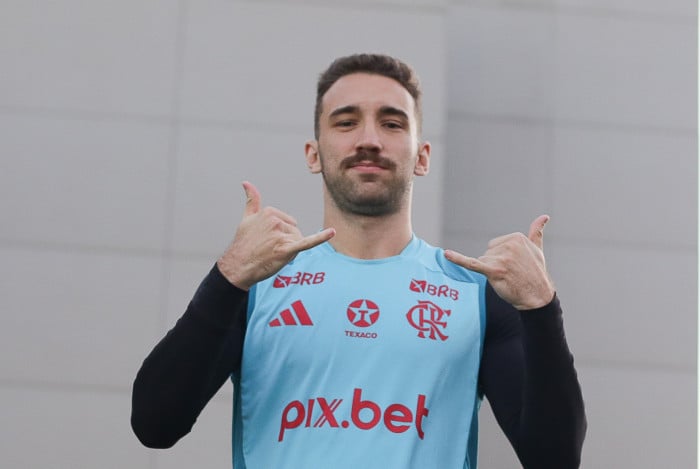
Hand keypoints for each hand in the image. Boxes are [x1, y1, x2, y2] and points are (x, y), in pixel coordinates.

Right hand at [217, 181, 334, 289]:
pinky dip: (320, 238)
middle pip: (295, 232)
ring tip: (271, 255)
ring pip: (297, 241)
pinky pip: (307, 242)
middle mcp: (276, 221)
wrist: (237, 267)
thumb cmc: (243, 244)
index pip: (289, 222)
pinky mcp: (286, 249)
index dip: (280, 235)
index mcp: (270, 212)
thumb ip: (252, 201)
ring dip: (289, 250)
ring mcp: (281, 235)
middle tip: (268, 250)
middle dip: (286, 242)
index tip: (266, 241)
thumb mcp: (247, 219)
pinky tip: (332, 232)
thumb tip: (246, 183)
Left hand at [444, 215, 554, 309]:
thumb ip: (536, 232)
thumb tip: (544, 216)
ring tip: (507, 278)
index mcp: (516, 237)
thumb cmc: (536, 273)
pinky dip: (458, 259)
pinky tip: (447, 254)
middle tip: (512, 273)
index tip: (515, 265)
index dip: (501, 257)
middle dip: (495, 264)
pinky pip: (472, 263)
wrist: (538, 296)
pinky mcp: (493, 270)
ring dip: (491, 272)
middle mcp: (509, 245)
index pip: (494, 244)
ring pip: (483, 262)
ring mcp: (501, 258)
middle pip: (487, 252)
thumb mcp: (538, 249)